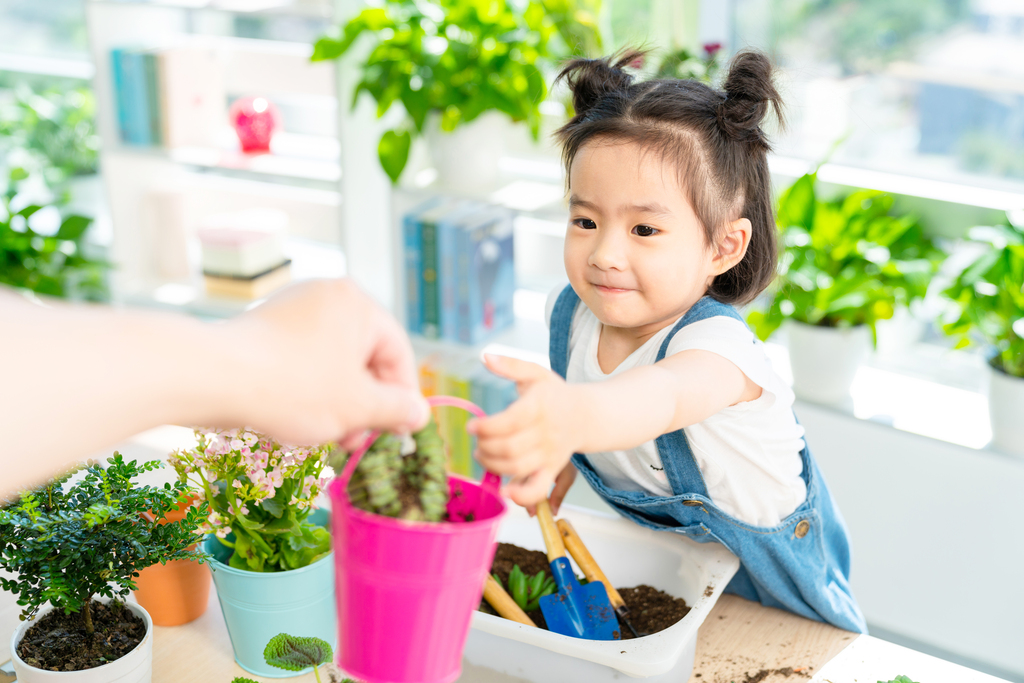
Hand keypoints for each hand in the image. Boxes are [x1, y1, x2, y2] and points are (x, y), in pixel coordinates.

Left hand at [222, 279, 429, 445]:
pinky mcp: (265, 327)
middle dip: (364, 405)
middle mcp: (326, 296)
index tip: (396, 431)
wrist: (210, 377)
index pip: (397, 352)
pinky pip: (302, 360)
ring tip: (325, 438)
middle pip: (364, 358)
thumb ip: (397, 410)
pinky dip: (308, 390)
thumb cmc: (293, 388)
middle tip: (355, 442)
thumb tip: (419, 414)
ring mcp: (291, 309)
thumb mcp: (358, 407)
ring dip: (337, 404)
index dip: (402, 397)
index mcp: (357, 304)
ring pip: (332, 363)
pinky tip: (297, 420)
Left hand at [467, 354, 579, 506]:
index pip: (508, 422)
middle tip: (477, 441)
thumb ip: (510, 364)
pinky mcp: (551, 470)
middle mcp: (545, 433)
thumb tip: (485, 356)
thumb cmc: (555, 394)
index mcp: (539, 407)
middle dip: (484, 446)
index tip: (472, 426)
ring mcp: (549, 454)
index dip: (485, 427)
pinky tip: (505, 491)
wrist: (586, 415)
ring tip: (482, 455)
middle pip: (507, 447)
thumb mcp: (535, 373)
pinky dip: (521, 496)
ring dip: (492, 465)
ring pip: (516, 467)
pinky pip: (537, 489)